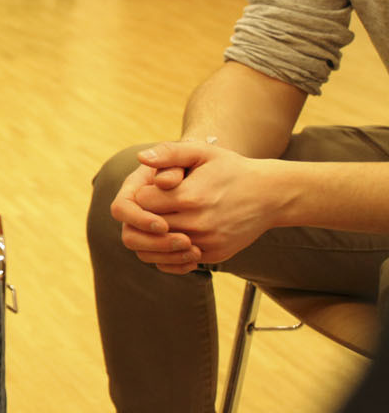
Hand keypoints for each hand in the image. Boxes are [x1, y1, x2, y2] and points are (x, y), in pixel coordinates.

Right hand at [109, 159, 201, 271]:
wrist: (231, 181)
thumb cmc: (208, 163)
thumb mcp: (194, 153)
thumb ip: (169, 153)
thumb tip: (143, 159)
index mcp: (137, 188)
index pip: (122, 208)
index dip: (139, 218)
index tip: (164, 224)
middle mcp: (139, 211)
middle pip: (130, 235)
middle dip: (155, 242)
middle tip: (185, 241)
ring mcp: (150, 230)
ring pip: (144, 253)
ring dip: (166, 256)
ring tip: (195, 251)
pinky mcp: (165, 244)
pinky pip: (161, 262)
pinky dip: (176, 265)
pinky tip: (197, 259)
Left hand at [127, 140, 278, 267]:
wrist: (270, 194)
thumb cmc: (231, 169)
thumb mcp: (203, 152)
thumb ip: (170, 152)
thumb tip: (141, 157)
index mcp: (189, 197)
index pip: (142, 202)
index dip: (143, 194)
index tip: (152, 188)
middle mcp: (198, 223)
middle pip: (149, 226)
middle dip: (145, 215)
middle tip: (153, 205)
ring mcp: (208, 242)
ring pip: (162, 247)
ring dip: (156, 236)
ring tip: (159, 221)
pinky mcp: (216, 255)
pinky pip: (181, 260)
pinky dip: (172, 251)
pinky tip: (173, 236)